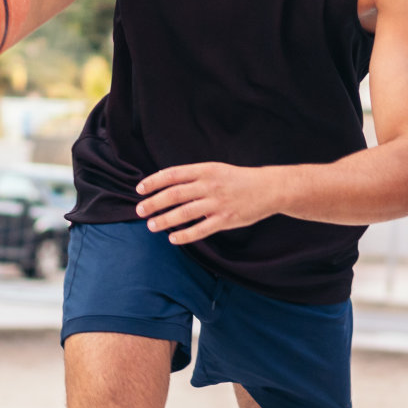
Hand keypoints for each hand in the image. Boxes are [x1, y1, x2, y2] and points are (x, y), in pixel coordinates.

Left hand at [134, 162, 281, 244]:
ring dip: (165, 220)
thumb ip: (194, 176)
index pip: (173, 174)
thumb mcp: (216, 169)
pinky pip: (200, 230)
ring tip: (151, 225)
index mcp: (206, 170)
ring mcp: (217, 203)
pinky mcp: (226, 219)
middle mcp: (209, 185)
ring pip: (184, 213)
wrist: (268, 188)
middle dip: (154, 203)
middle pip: (174, 194)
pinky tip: (173, 238)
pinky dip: (184, 235)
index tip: (140, 189)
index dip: (154, 182)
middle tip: (139, 210)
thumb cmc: (238, 179)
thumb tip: (166, 183)